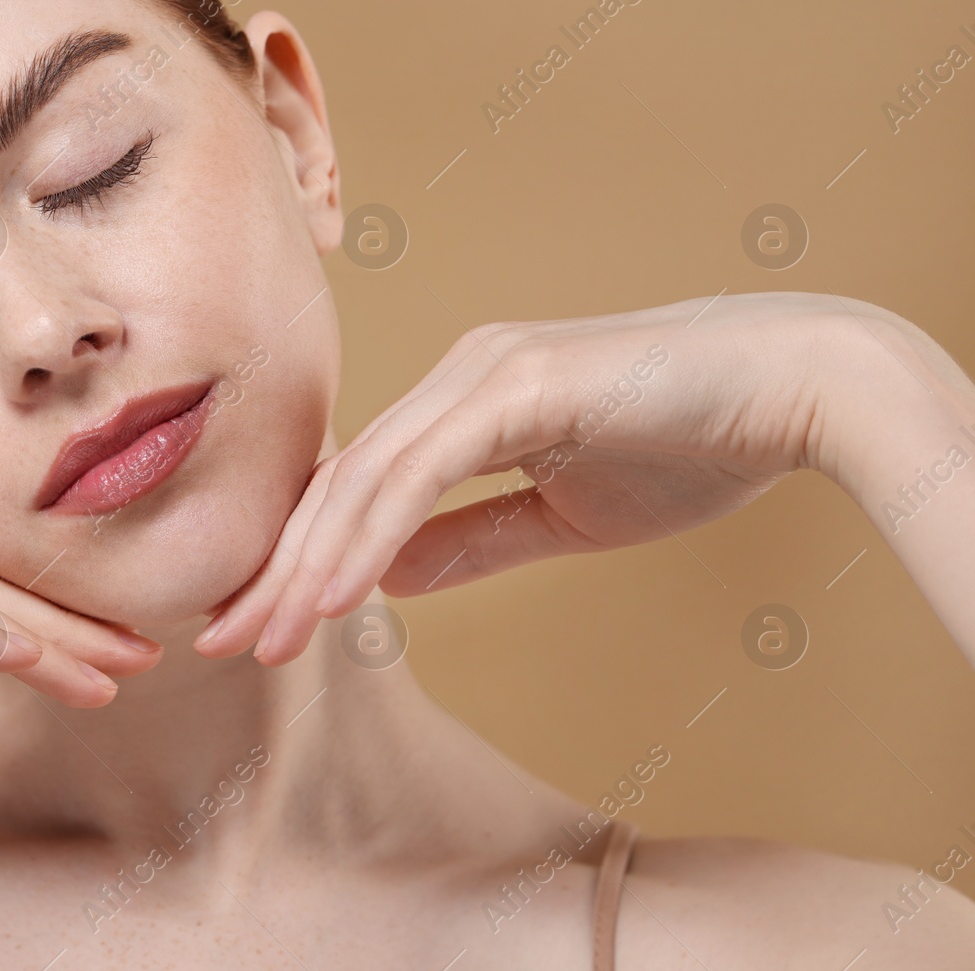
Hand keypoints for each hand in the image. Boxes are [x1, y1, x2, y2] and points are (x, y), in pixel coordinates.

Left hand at [194, 291, 878, 664]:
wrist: (795, 389)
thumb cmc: (689, 442)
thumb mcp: (562, 514)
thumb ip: (472, 540)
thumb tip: (388, 581)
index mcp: (461, 402)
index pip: (354, 489)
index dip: (298, 559)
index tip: (256, 628)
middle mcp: (455, 376)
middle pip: (338, 484)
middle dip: (276, 568)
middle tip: (220, 643)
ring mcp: (481, 371)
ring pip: (364, 478)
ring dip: (309, 564)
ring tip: (263, 639)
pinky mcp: (516, 382)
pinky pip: (420, 470)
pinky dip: (369, 536)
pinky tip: (332, 595)